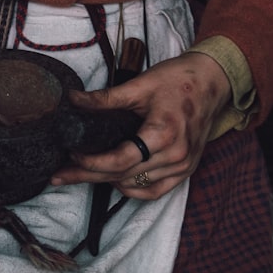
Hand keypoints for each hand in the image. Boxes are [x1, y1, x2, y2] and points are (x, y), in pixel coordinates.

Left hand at [49, 52, 231, 198]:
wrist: (212, 82)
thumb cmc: (178, 80)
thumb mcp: (139, 85)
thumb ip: (105, 98)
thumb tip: (73, 100)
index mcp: (164, 134)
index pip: (119, 160)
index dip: (91, 162)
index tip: (69, 156)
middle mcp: (176, 156)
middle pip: (122, 176)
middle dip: (88, 176)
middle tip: (59, 176)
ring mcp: (183, 166)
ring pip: (135, 186)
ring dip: (107, 182)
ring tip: (81, 174)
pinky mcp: (186, 170)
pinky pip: (154, 191)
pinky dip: (132, 190)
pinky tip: (113, 181)